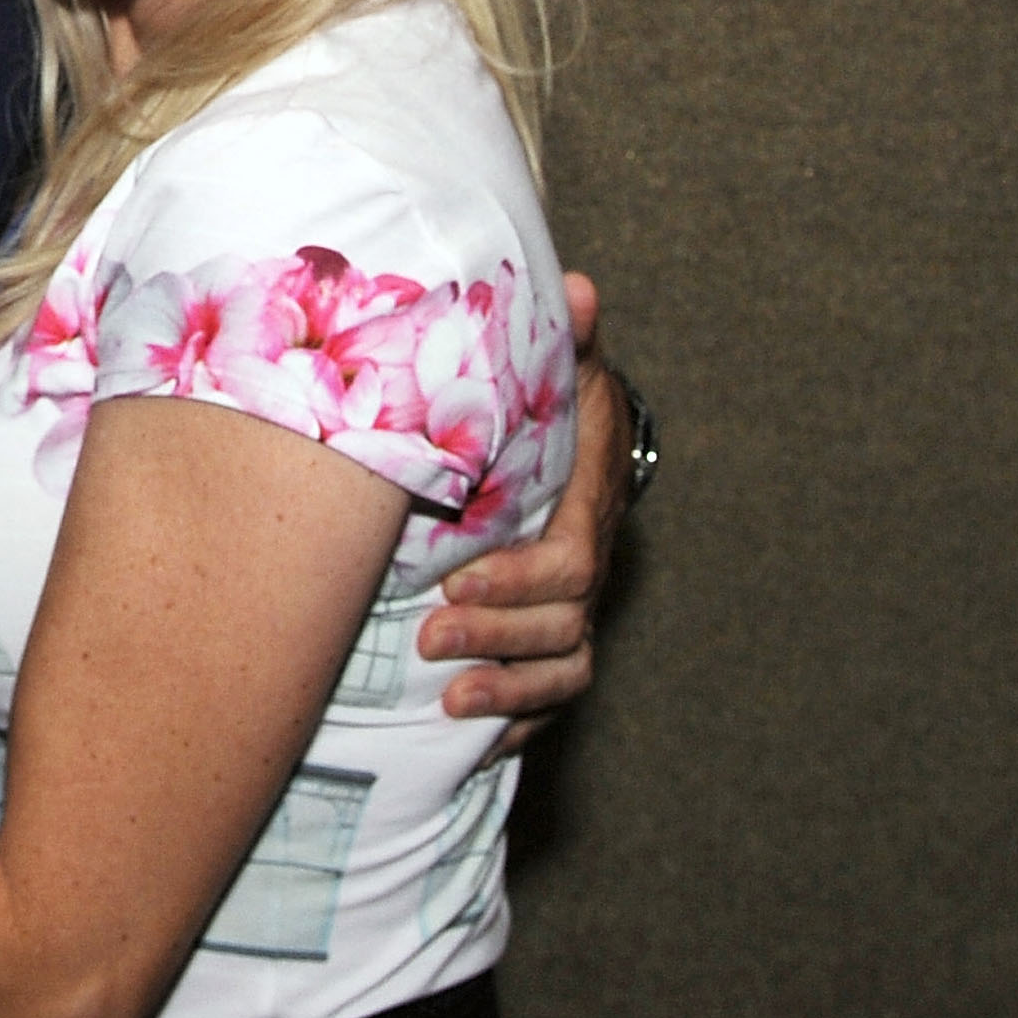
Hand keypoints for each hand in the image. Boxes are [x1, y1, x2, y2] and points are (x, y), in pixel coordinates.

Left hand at [421, 270, 623, 754]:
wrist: (574, 439)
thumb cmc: (553, 401)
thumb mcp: (558, 365)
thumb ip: (562, 336)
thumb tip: (576, 287)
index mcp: (584, 507)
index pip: (568, 563)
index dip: (519, 581)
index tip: (458, 581)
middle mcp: (587, 564)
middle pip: (564, 625)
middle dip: (499, 637)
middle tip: (430, 637)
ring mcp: (574, 605)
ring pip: (564, 667)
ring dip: (507, 686)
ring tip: (445, 689)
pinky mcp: (551, 635)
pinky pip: (554, 696)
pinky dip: (519, 720)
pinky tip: (472, 730)